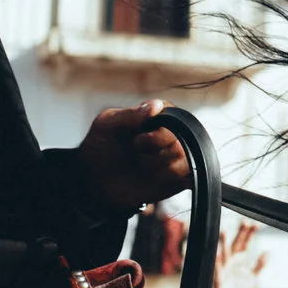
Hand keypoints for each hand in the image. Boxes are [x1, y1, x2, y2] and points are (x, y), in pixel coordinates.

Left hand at [78, 100, 192, 208]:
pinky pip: (192, 177)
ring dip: (160, 167)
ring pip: (186, 159)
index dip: (158, 131)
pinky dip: (178, 179)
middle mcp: (170, 134)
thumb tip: (157, 106)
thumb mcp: (106, 125)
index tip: (137, 138)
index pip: (175, 116)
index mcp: (156, 116)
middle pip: (183, 138)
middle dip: (156, 150)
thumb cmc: (100, 148)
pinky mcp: (178, 178)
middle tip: (136, 152)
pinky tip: (158, 179)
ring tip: (142, 167)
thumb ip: (130, 114)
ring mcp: (175, 157)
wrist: (96, 181)